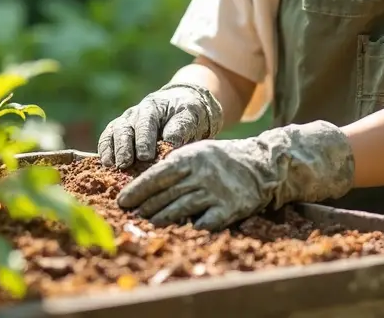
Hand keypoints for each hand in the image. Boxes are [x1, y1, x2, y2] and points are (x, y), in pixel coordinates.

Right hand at [98, 83, 223, 168]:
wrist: (178, 104)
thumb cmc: (186, 112)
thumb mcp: (190, 114)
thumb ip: (181, 126)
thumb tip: (170, 141)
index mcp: (152, 108)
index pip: (145, 123)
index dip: (144, 140)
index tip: (145, 156)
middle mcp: (134, 114)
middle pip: (124, 129)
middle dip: (124, 147)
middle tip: (125, 164)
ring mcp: (124, 123)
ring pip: (112, 134)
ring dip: (111, 151)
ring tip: (112, 166)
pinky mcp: (118, 133)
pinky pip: (106, 141)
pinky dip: (104, 152)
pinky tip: (105, 166)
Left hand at [116, 120, 354, 230]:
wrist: (262, 164)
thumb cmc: (222, 160)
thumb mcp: (197, 152)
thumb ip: (174, 165)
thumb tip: (143, 184)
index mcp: (189, 157)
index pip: (155, 176)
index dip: (136, 191)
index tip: (122, 202)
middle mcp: (200, 174)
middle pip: (164, 196)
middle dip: (144, 208)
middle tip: (132, 218)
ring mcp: (215, 192)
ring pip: (179, 210)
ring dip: (160, 220)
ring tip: (149, 225)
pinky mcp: (229, 209)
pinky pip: (203, 223)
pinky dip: (189, 228)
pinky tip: (179, 232)